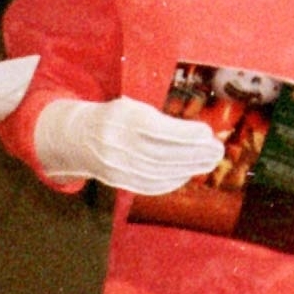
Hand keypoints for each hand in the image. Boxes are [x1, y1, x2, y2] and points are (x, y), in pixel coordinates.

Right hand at [34, 96, 224, 193]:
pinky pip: (149, 184)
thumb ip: (160, 121)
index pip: (158, 129)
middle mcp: (117, 143)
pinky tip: (187, 174)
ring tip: (209, 162)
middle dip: (194, 153)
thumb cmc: (116, 118)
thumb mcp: (133, 108)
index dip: (185, 133)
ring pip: (158, 171)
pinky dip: (172, 181)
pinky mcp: (118, 181)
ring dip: (188, 168)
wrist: (77, 138)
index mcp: (122, 119)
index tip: (207, 132)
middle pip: (162, 152)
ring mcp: (116, 165)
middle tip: (217, 150)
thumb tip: (198, 136)